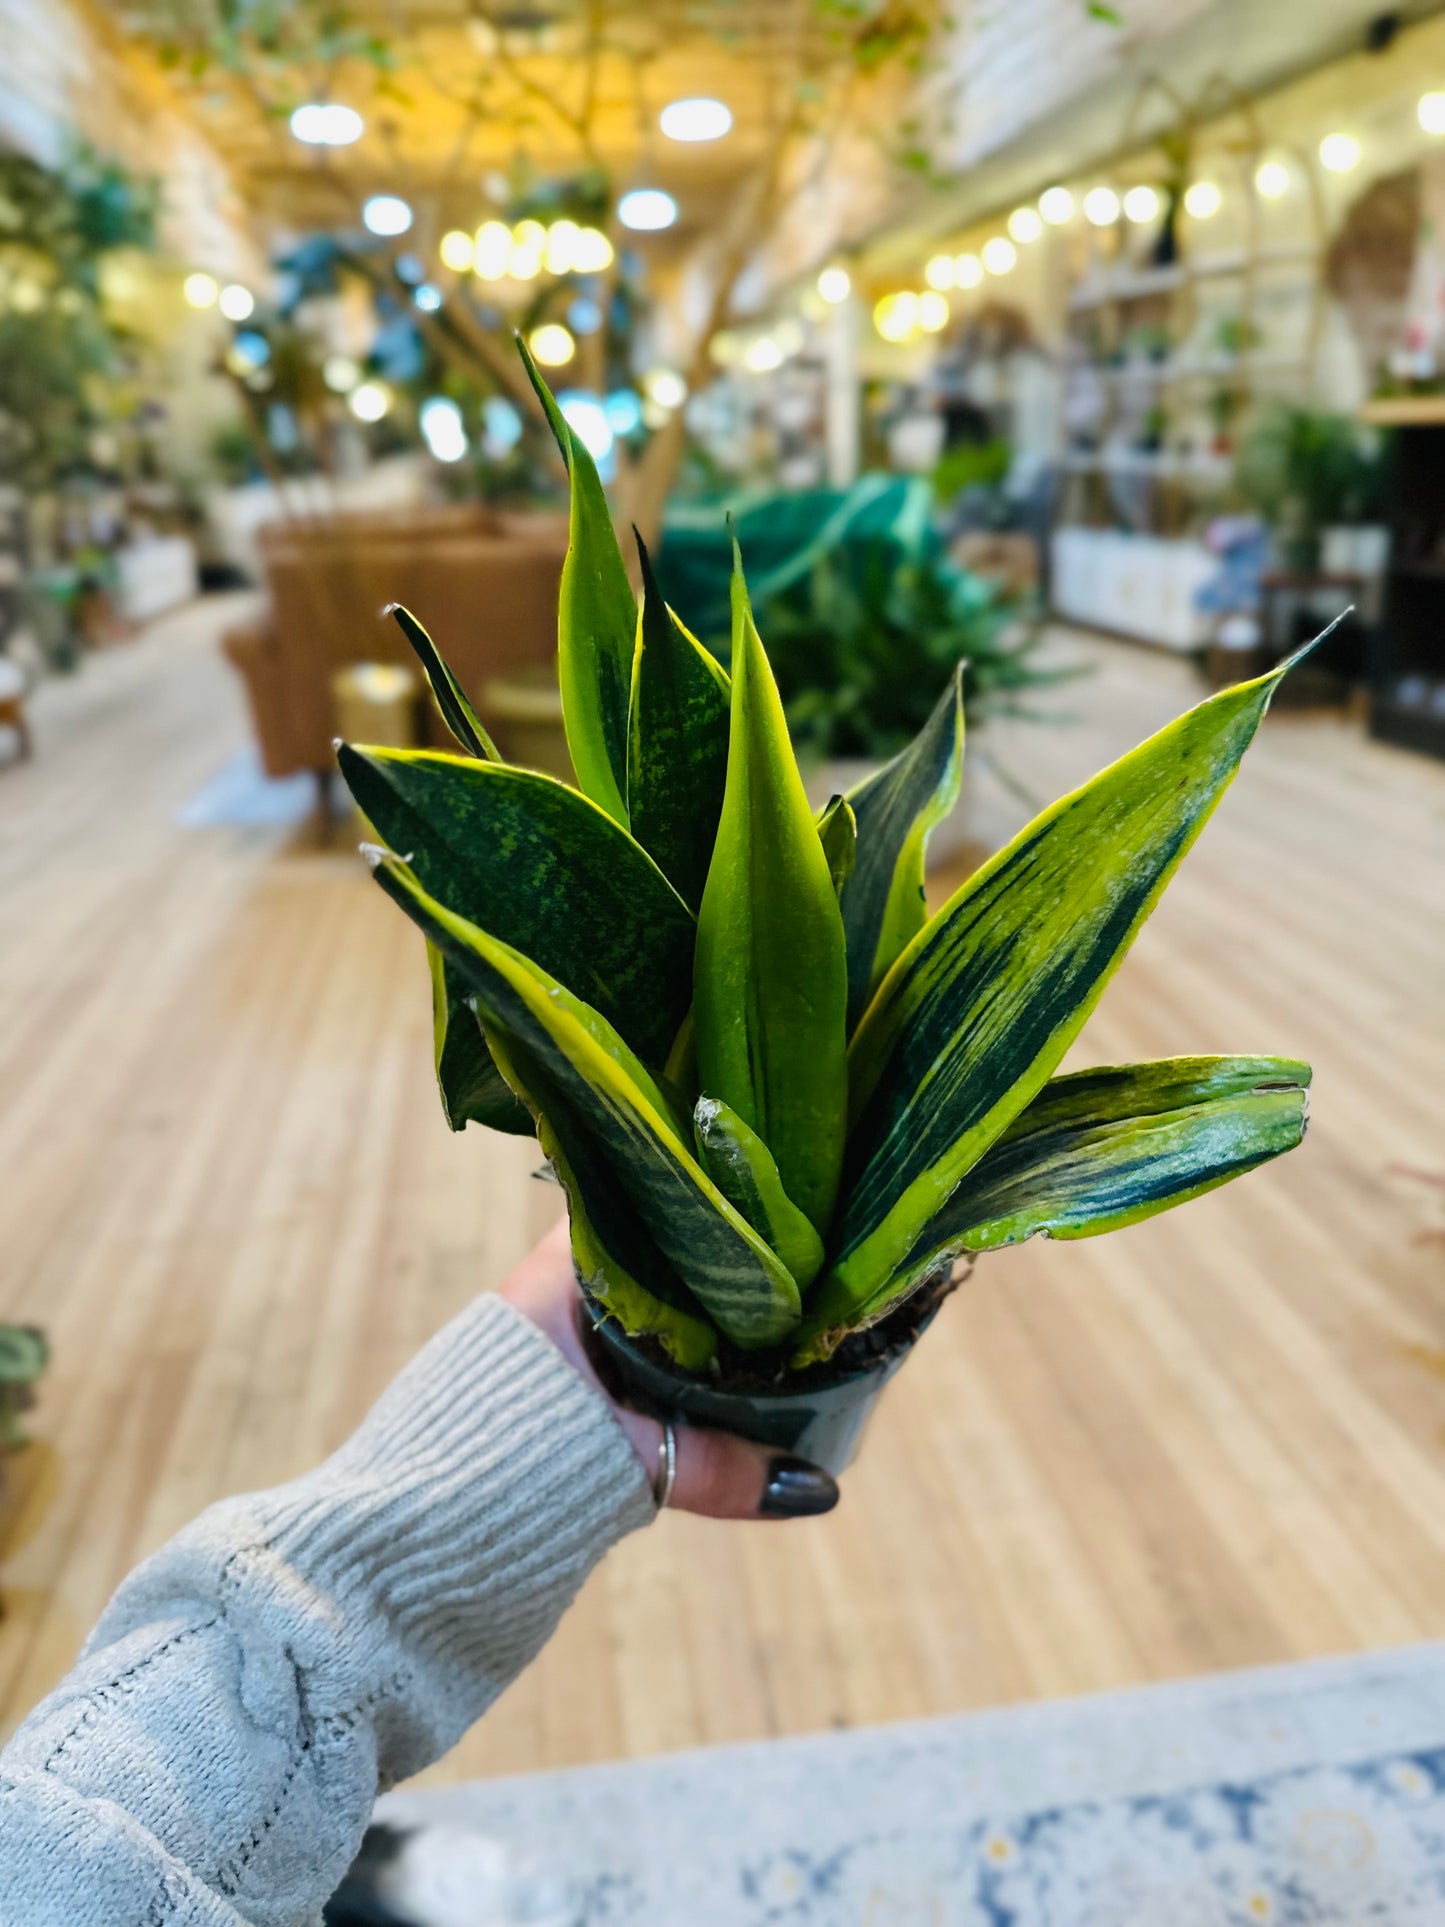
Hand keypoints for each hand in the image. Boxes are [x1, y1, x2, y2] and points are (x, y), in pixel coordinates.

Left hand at [499, 1221, 838, 1520]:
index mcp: (558, 1273)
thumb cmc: (501, 1473)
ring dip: (701, 1324)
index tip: (775, 1210)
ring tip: (783, 1323)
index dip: (709, 1206)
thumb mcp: (626, 1461)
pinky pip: (632, 1356)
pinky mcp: (557, 1390)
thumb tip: (818, 1488)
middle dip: (720, 1273)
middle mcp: (554, 1291)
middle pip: (656, 1259)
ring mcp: (554, 1339)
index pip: (644, 1204)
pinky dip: (678, 1365)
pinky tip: (728, 1381)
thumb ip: (720, 1467)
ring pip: (646, 1310)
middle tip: (801, 1273)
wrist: (413, 1548)